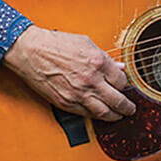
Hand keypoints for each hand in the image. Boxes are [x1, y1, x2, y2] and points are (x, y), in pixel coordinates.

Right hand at [3, 27, 135, 120]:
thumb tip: (119, 68)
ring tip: (119, 116)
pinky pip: (86, 114)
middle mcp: (90, 80)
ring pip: (104, 112)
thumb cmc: (56, 44)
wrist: (30, 51)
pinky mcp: (65, 102)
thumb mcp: (86, 43)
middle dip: (127, 107)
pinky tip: (100, 114)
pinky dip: (96, 116)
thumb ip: (106, 58)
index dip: (125, 85)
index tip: (124, 86)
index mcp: (98, 62)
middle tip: (130, 109)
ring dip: (115, 116)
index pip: (122, 81)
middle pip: (118, 100)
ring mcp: (78, 93)